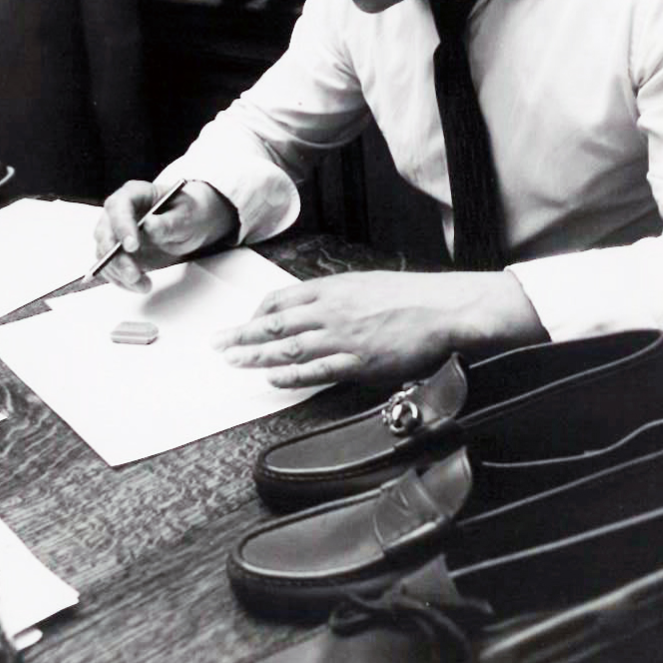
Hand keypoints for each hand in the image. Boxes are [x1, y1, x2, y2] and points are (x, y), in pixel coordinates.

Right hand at [94, 179, 236, 292]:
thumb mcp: (187, 215)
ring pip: (104, 254)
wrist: (193, 223)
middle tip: (134, 274)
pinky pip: (110, 267)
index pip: (118, 206)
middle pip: (105, 233)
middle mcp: (119, 212)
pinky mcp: (118, 252)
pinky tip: (139, 285)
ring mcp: (116, 232)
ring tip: (143, 284)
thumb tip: (149, 226)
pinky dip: (121, 279)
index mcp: (135, 193)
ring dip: (119, 273)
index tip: (132, 246)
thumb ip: (168, 222)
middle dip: (116, 257)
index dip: (122, 226)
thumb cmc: (189, 212)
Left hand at [211, 270, 544, 387]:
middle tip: (218, 344)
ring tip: (234, 362)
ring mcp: (343, 337)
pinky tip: (273, 377)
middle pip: (275, 323)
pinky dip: (291, 374)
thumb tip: (315, 309)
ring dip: (256, 355)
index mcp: (333, 289)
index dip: (257, 313)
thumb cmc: (412, 297)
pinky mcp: (358, 362)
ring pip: (288, 347)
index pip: (281, 299)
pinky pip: (316, 370)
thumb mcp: (367, 285)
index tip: (244, 323)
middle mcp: (332, 310)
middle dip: (242, 335)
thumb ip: (338, 298)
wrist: (444, 309)